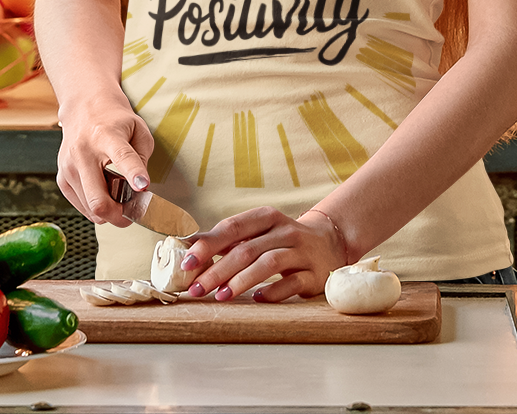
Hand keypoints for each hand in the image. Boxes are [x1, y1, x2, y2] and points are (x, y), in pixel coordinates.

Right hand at [55, 99, 154, 225]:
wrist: (83, 109)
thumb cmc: (115, 121)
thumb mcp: (139, 130)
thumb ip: (142, 159)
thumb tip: (138, 190)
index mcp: (107, 136)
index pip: (122, 157)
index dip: (134, 174)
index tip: (142, 186)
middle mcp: (83, 152)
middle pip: (98, 198)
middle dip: (118, 216)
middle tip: (131, 214)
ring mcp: (69, 167)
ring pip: (90, 208)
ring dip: (109, 211)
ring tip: (118, 196)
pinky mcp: (62, 179)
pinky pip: (82, 206)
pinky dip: (96, 207)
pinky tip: (103, 192)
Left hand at [180, 207, 347, 302]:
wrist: (330, 241)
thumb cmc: (281, 239)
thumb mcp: (257, 232)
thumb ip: (225, 239)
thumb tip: (186, 247)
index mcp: (266, 217)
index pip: (232, 227)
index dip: (208, 245)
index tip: (187, 264)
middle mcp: (285, 231)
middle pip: (246, 249)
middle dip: (218, 270)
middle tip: (196, 289)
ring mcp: (302, 252)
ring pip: (268, 264)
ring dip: (241, 281)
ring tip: (220, 296)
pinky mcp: (314, 273)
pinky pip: (293, 283)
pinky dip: (274, 291)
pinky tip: (258, 299)